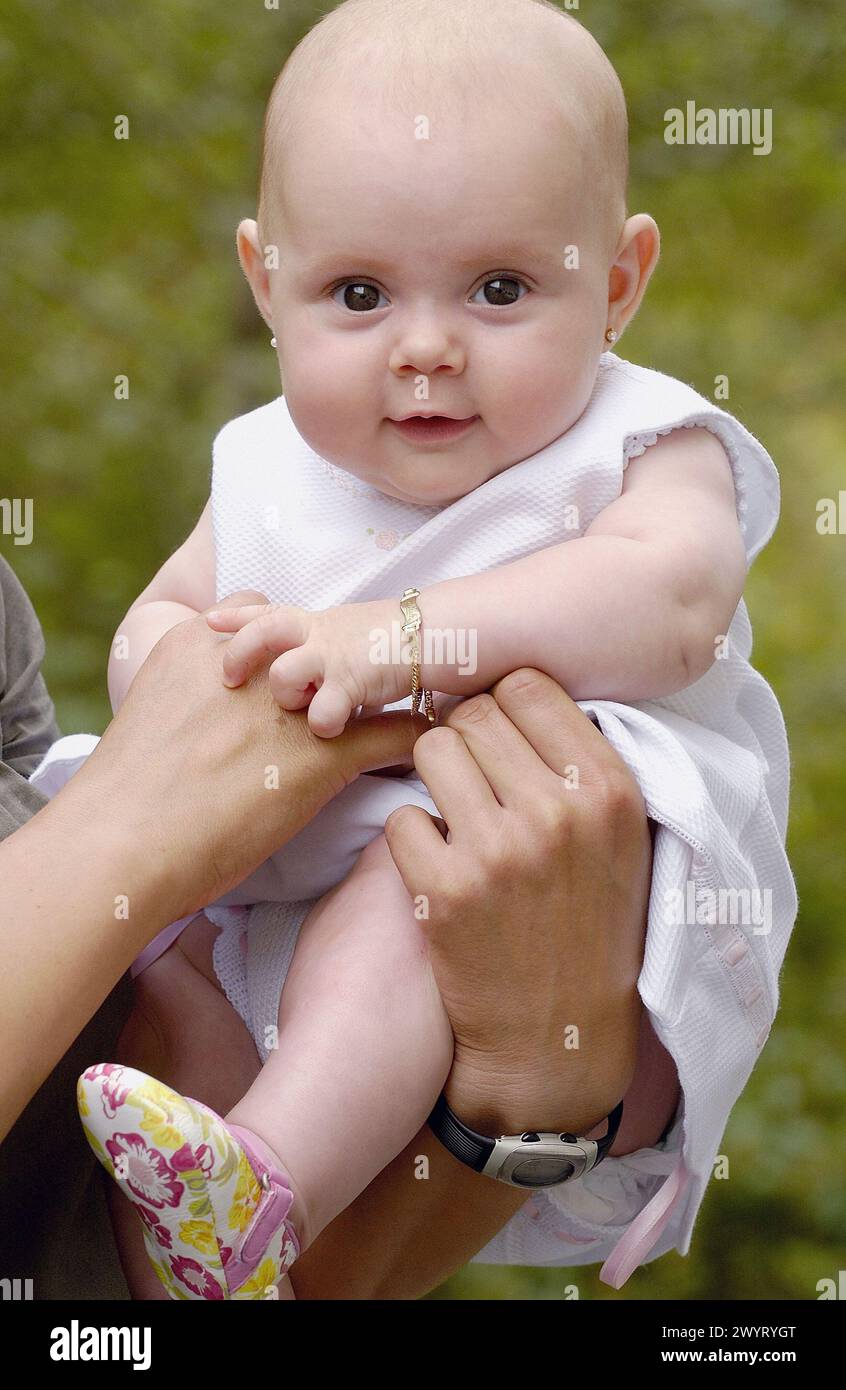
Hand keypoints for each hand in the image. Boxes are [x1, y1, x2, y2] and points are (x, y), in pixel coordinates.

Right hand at [69, 591, 427, 917]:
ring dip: (384, 684)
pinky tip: (431, 743)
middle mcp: (254, 666)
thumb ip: (179, 705)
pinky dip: (414, 735)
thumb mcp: (146, 722)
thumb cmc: (120, 800)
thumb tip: (192, 731)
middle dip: (337, 654)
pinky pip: (391, 732)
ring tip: (412, 690)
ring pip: (363, 678)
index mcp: (198, 649)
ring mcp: (293, 706)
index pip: (259, 613)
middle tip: (361, 669)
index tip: (296, 657)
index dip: (285, 639)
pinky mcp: (323, 753)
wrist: (123, 840)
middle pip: (316, 638)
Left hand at [206, 597, 406, 736]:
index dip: (234, 615)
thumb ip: (322, 656)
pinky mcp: (352, 682)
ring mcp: (333, 657)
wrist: (440, 634)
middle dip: (239, 654)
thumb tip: (303, 680)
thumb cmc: (399, 643)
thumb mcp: (350, 639)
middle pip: (262, 632)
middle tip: (228, 680)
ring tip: (302, 708)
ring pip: (282, 674)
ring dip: (286, 695)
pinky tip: (334, 731)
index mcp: (315, 623)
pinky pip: (321, 713)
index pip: (266, 612)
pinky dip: (324, 724)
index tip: (208, 619)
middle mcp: (318, 634)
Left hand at [384, 669, 652, 1135]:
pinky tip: (438, 866)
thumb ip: (579, 762)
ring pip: (432, 751)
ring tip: (457, 819)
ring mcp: (498, 849)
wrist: (556, 1042)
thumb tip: (513, 689)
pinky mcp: (444, 890)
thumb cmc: (589, 927)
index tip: (499, 737)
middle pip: (472, 713)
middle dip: (464, 740)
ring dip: (436, 779)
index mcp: (609, 788)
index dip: (502, 704)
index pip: (526, 684)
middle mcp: (558, 810)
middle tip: (473, 782)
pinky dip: (413, 838)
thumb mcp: (620, 838)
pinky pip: (402, 816)